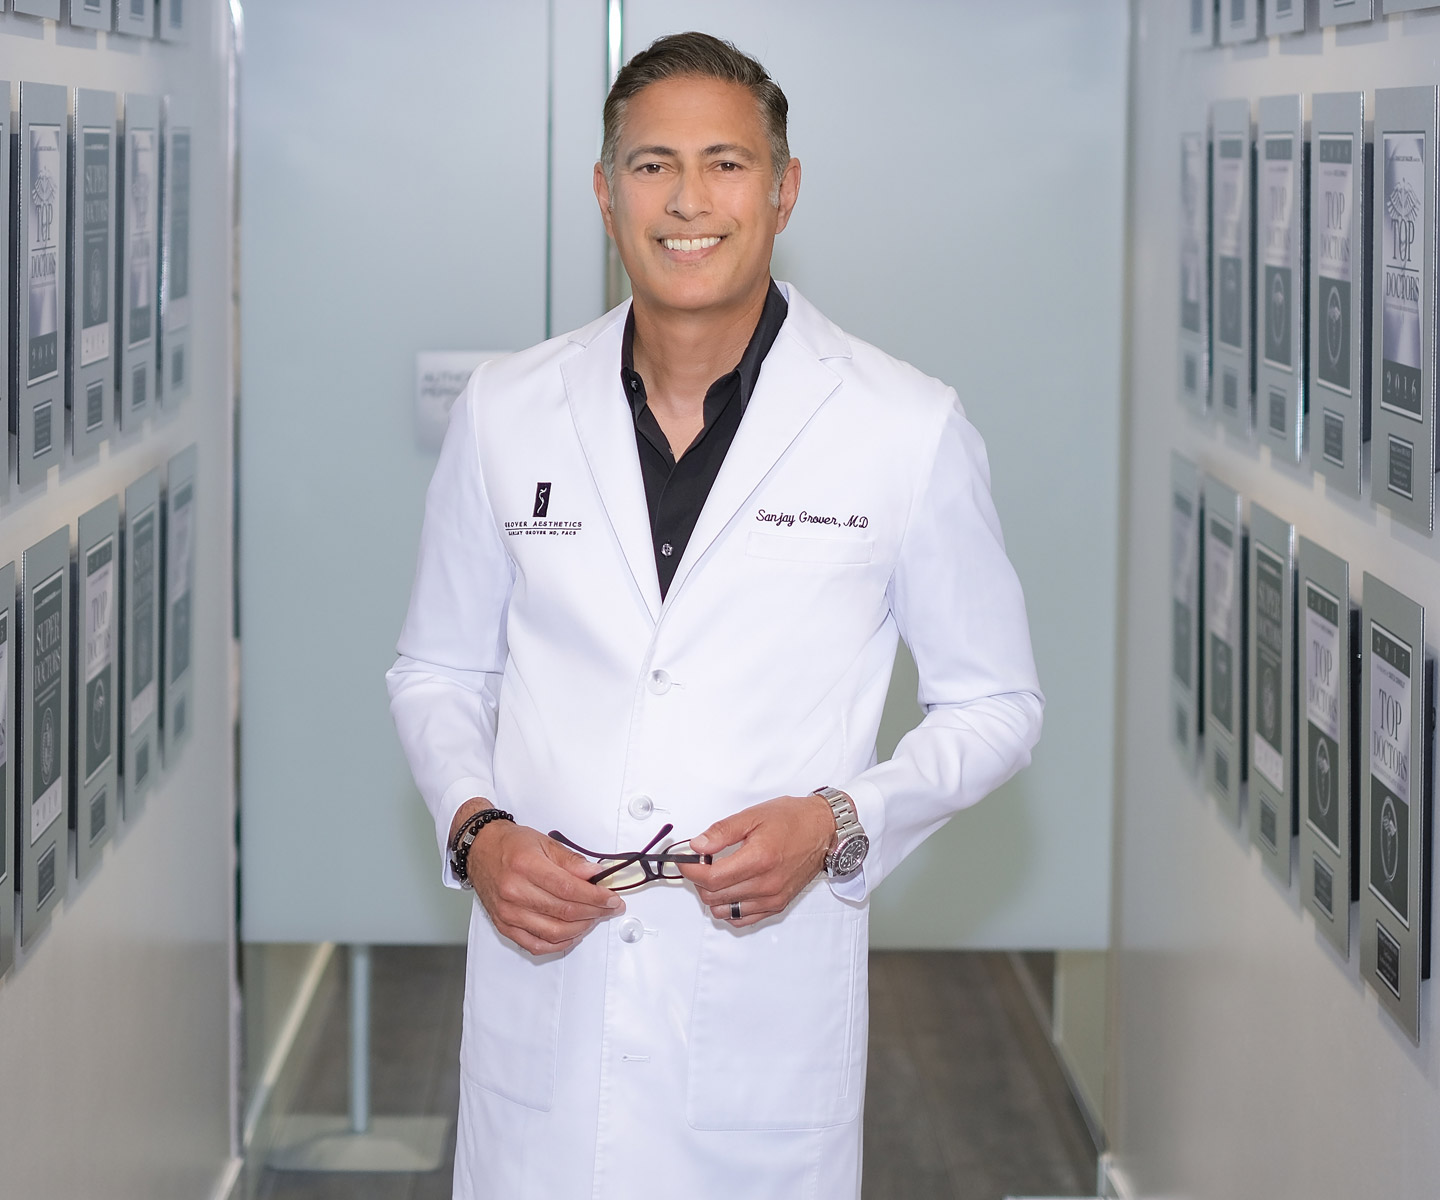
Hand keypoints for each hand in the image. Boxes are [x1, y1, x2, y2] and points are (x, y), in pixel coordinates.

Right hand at [452, 801, 623, 954]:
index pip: (569, 889)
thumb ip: (571, 861)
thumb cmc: (511, 845)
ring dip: (581, 929)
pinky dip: (559, 944)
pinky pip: (537, 945)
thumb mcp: (544, 842)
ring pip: (554, 932)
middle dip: (595, 913)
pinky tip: (572, 934)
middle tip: (610, 908)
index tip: (612, 899)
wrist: (481, 850)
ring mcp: (508, 913)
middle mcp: (514, 892)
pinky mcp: (504, 926)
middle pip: (564, 912)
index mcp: (525, 866)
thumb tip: (596, 875)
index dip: (596, 897)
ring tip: (594, 919)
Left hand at [678, 794, 834, 927]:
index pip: (711, 878)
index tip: (685, 861)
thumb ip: (722, 832)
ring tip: (717, 875)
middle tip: (700, 863)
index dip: (690, 870)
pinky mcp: (777, 905)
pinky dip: (729, 908)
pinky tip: (730, 890)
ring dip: (712, 895)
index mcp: (759, 859)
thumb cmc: (792, 820)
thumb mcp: (753, 816)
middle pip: (713, 897)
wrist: (823, 831)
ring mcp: (772, 898)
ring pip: (724, 911)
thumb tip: (697, 846)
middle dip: (699, 880)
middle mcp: (766, 884)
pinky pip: (742, 919)